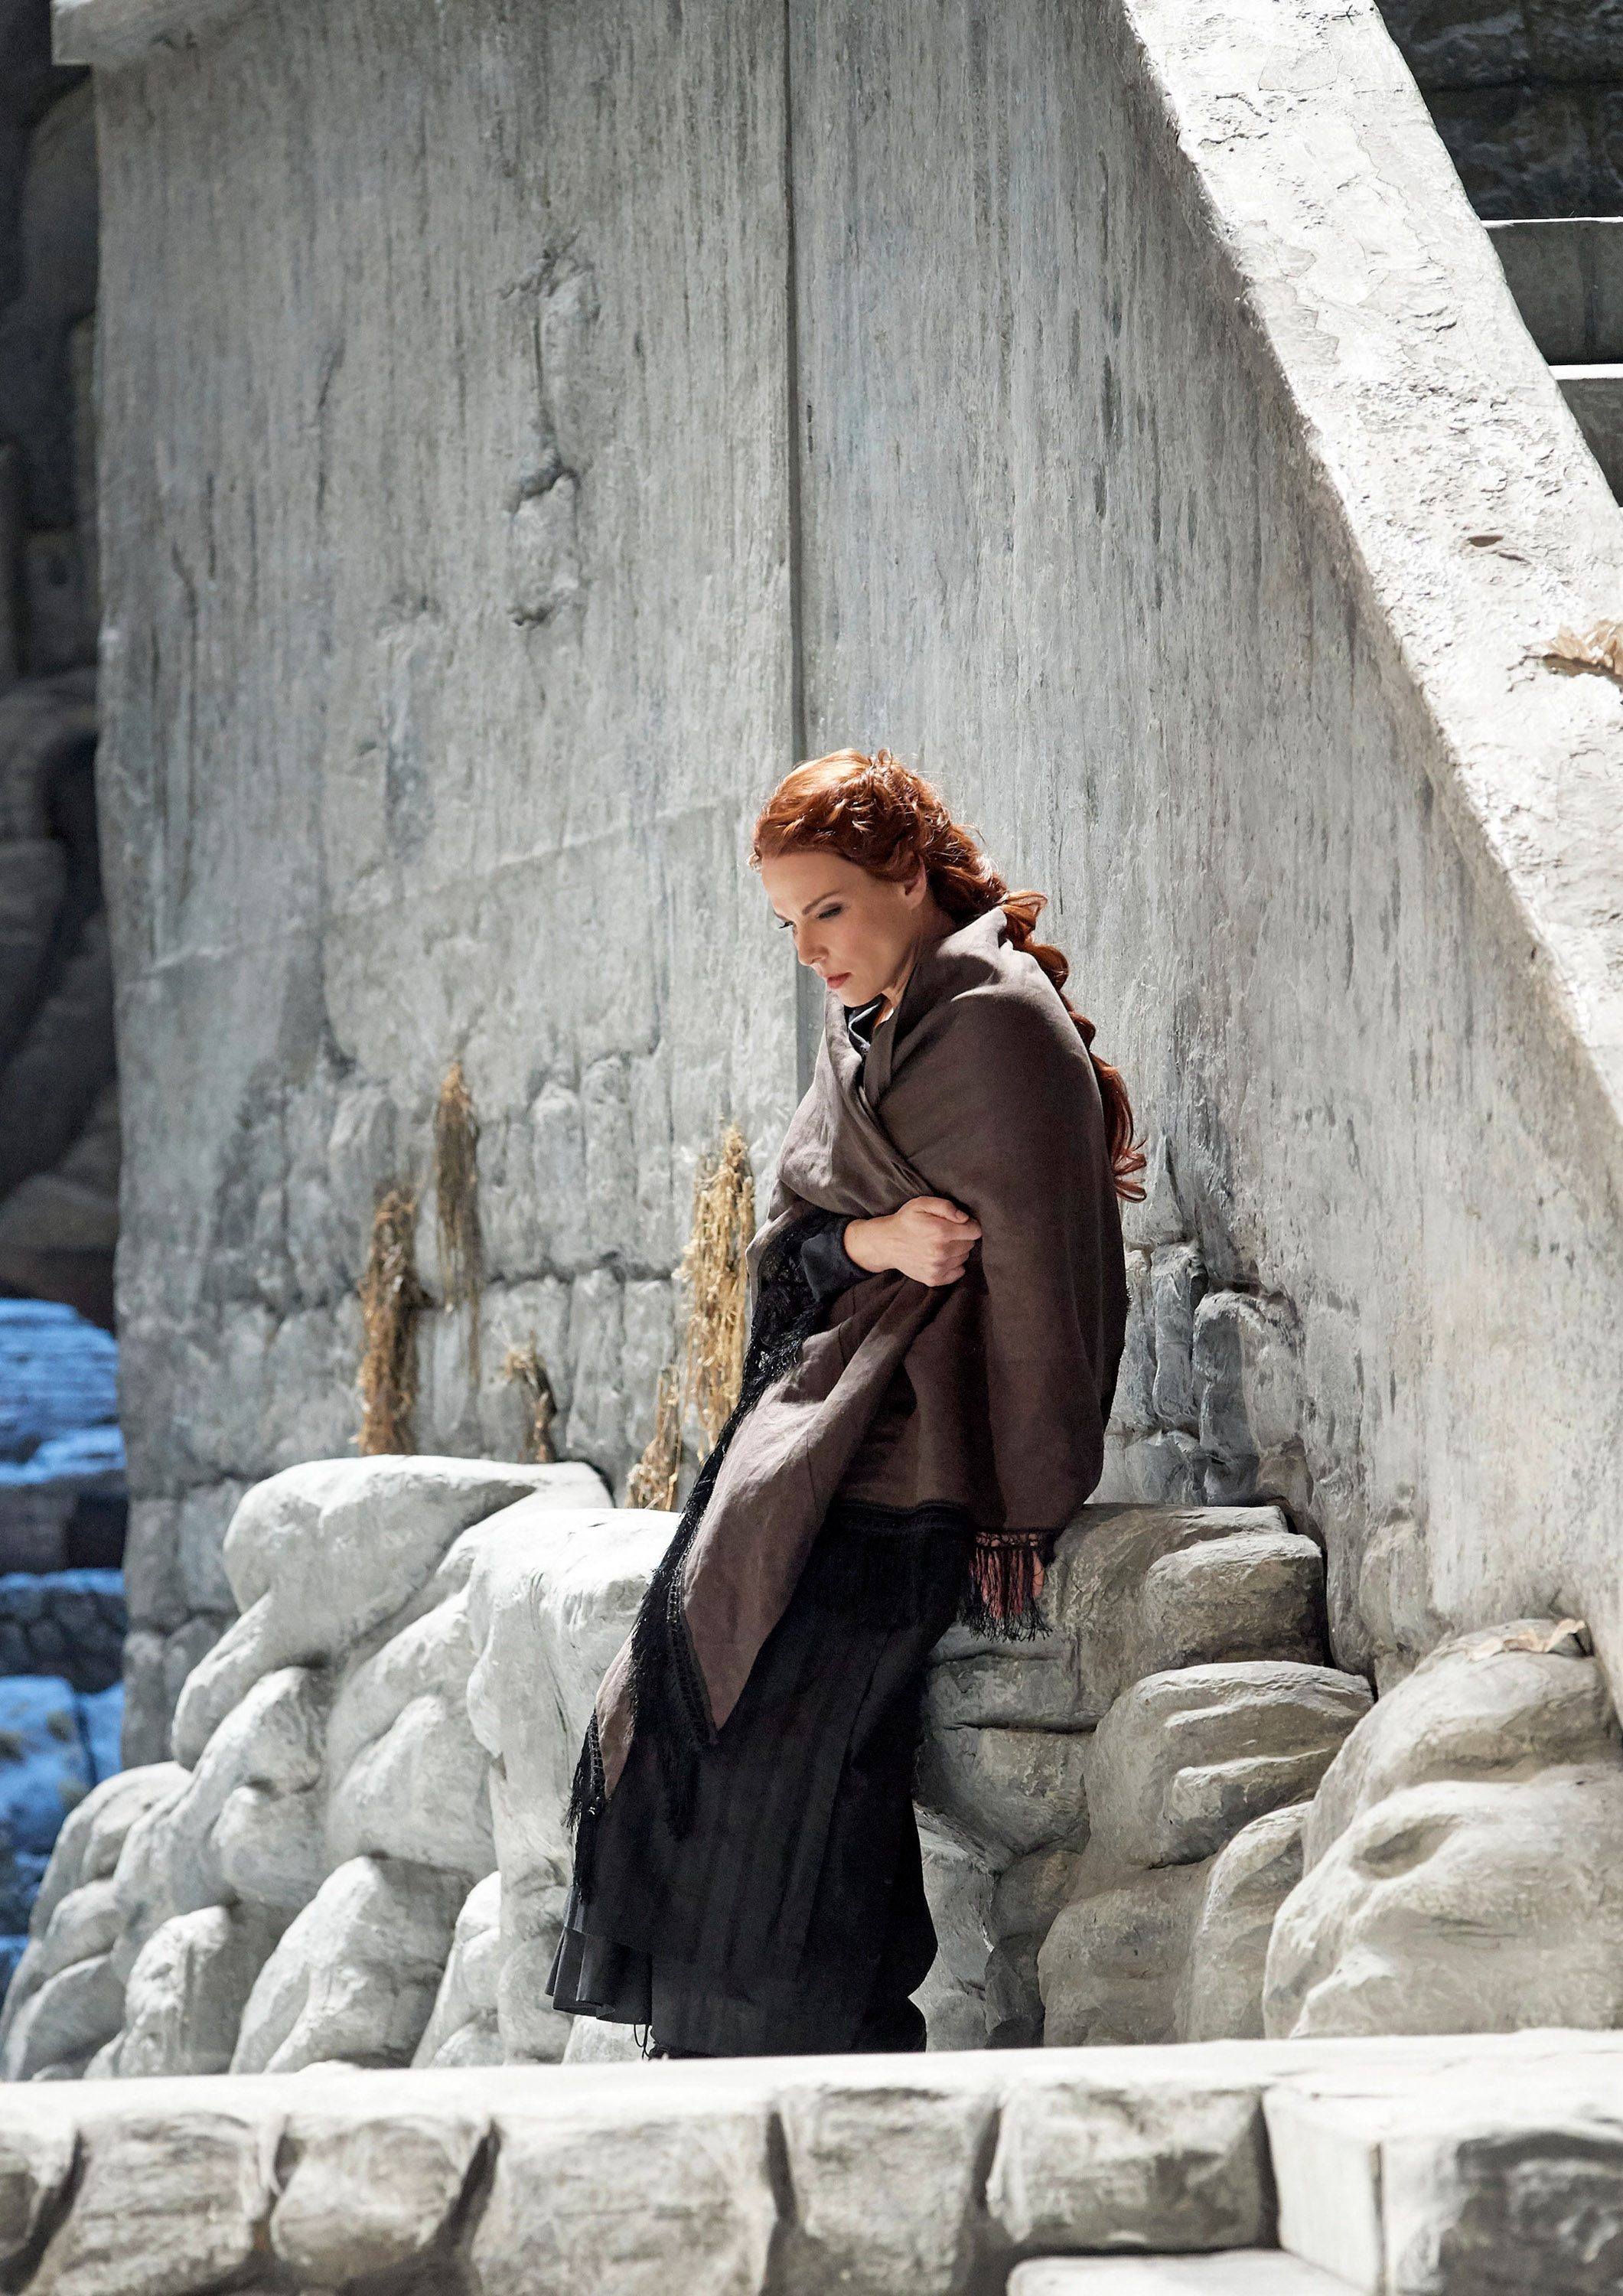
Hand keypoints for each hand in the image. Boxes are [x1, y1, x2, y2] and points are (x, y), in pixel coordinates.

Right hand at [843, 1197, 981, 1286]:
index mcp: (941, 1232)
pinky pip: (958, 1273)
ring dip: (957, 1251)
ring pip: (964, 1258)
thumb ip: (945, 1206)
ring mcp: (938, 1268)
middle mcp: (941, 1252)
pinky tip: (942, 1257)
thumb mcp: (921, 1204)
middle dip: (963, 1237)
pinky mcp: (934, 1279)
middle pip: (970, 1245)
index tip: (961, 1223)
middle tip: (948, 1233)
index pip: (975, 1232)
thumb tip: (964, 1218)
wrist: (885, 1243)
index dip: (970, 1225)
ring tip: (942, 1244)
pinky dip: (954, 1265)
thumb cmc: (905, 1221)